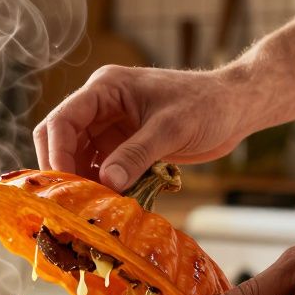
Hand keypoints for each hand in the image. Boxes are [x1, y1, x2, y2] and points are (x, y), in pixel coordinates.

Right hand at [32, 65, 257, 190]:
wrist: (237, 107)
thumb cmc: (208, 105)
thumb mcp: (172, 129)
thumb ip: (137, 154)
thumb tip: (107, 183)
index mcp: (106, 88)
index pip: (62, 120)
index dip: (58, 153)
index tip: (65, 185)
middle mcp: (101, 105)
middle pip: (61, 138)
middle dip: (64, 169)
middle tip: (73, 200)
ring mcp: (111, 125)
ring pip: (78, 156)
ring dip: (83, 180)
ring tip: (94, 206)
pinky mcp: (124, 144)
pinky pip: (101, 167)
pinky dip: (102, 185)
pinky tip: (111, 202)